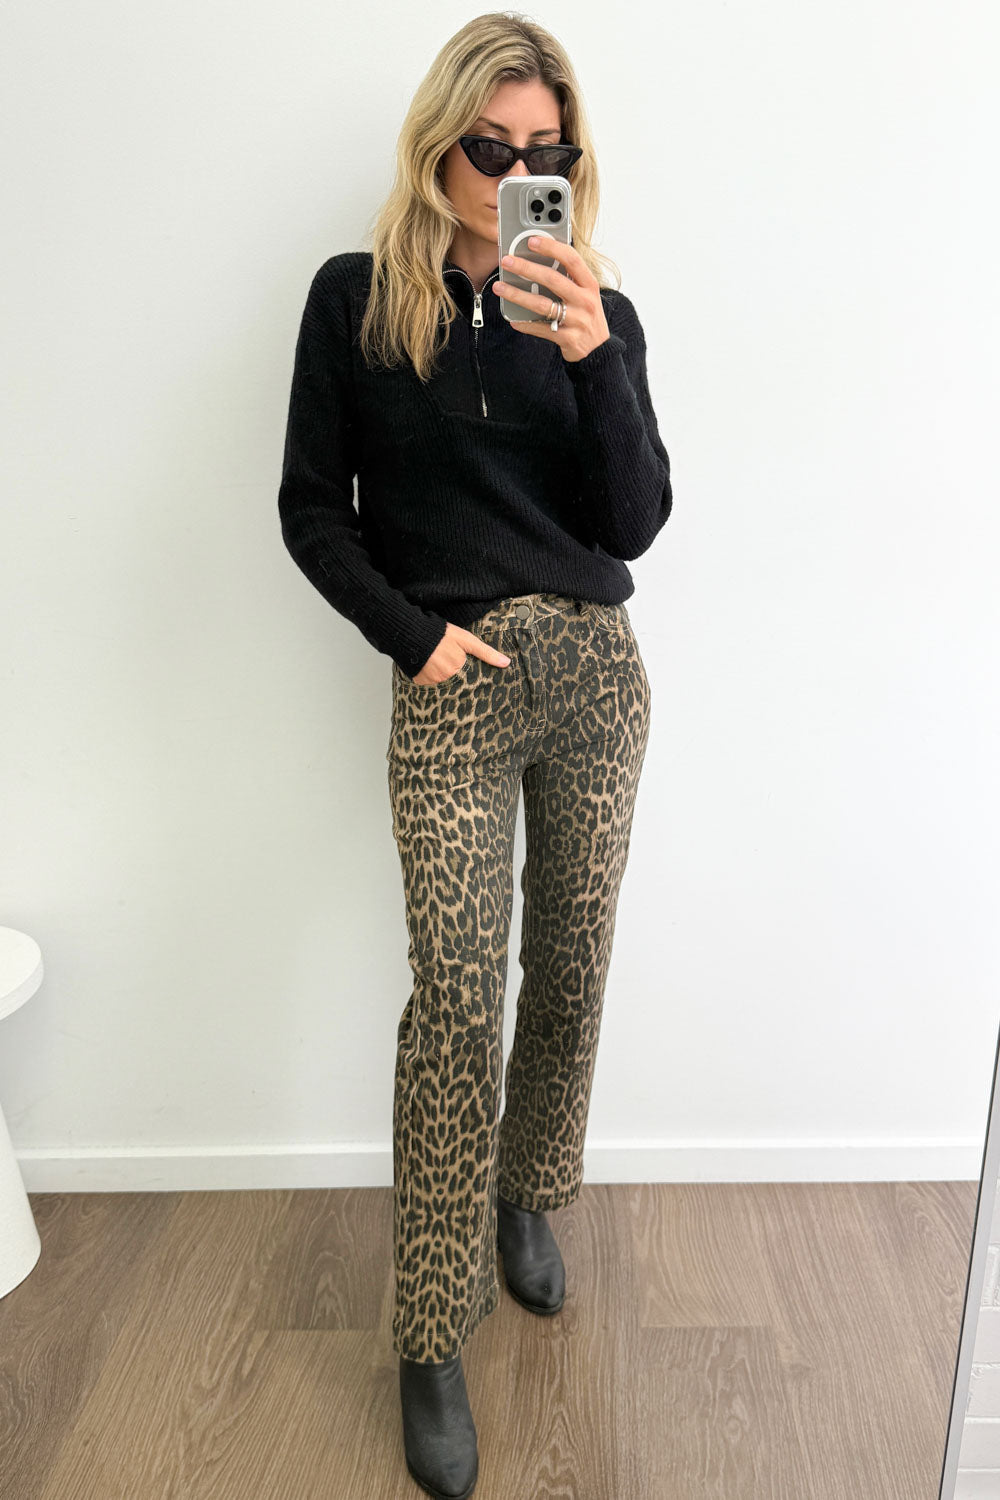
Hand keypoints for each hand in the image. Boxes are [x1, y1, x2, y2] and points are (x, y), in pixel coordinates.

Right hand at [413, 624, 510, 685]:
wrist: (411, 632)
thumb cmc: (441, 635)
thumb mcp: (467, 640)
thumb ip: (486, 653)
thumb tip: (506, 663)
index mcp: (459, 671)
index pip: (471, 682)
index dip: (472, 678)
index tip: (472, 676)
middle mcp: (445, 681)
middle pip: (457, 685)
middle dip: (458, 680)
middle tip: (453, 667)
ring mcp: (431, 683)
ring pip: (444, 686)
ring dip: (444, 680)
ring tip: (442, 666)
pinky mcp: (419, 683)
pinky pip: (429, 686)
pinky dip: (431, 680)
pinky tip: (431, 669)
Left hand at [491, 233, 610, 361]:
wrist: (599, 352)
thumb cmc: (587, 318)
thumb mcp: (585, 295)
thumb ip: (568, 280)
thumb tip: (538, 262)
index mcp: (589, 285)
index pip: (572, 259)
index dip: (552, 247)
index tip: (531, 240)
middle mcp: (585, 300)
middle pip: (552, 279)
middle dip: (527, 268)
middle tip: (507, 261)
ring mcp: (577, 320)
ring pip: (542, 304)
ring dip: (518, 295)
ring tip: (500, 287)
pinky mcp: (568, 338)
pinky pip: (542, 329)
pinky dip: (526, 324)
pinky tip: (513, 320)